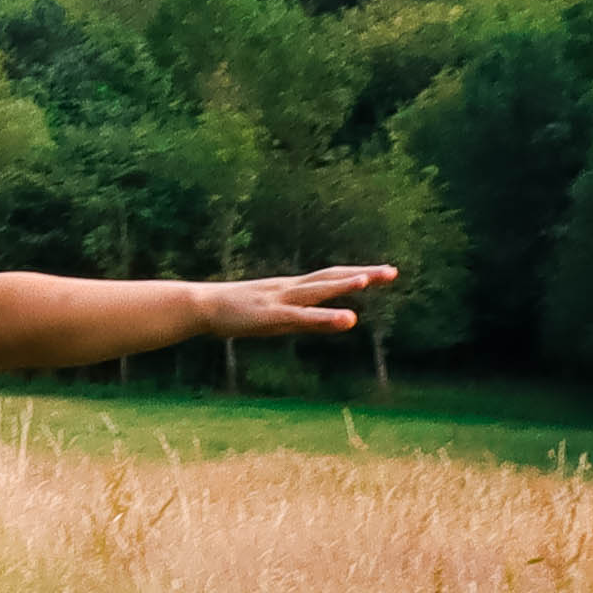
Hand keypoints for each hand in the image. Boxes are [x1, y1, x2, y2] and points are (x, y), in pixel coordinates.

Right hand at [193, 262, 392, 336]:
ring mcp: (281, 300)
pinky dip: (327, 317)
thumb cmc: (234, 312)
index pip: (329, 277)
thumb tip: (319, 321)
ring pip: (318, 290)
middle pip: (331, 277)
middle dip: (362, 275)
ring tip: (370, 280)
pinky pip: (305, 317)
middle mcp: (290, 288)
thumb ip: (300, 318)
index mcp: (291, 288)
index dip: (355, 274)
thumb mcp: (272, 315)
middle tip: (392, 272)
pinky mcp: (273, 316)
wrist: (200, 306)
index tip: (381, 271)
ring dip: (344, 285)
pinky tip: (348, 319)